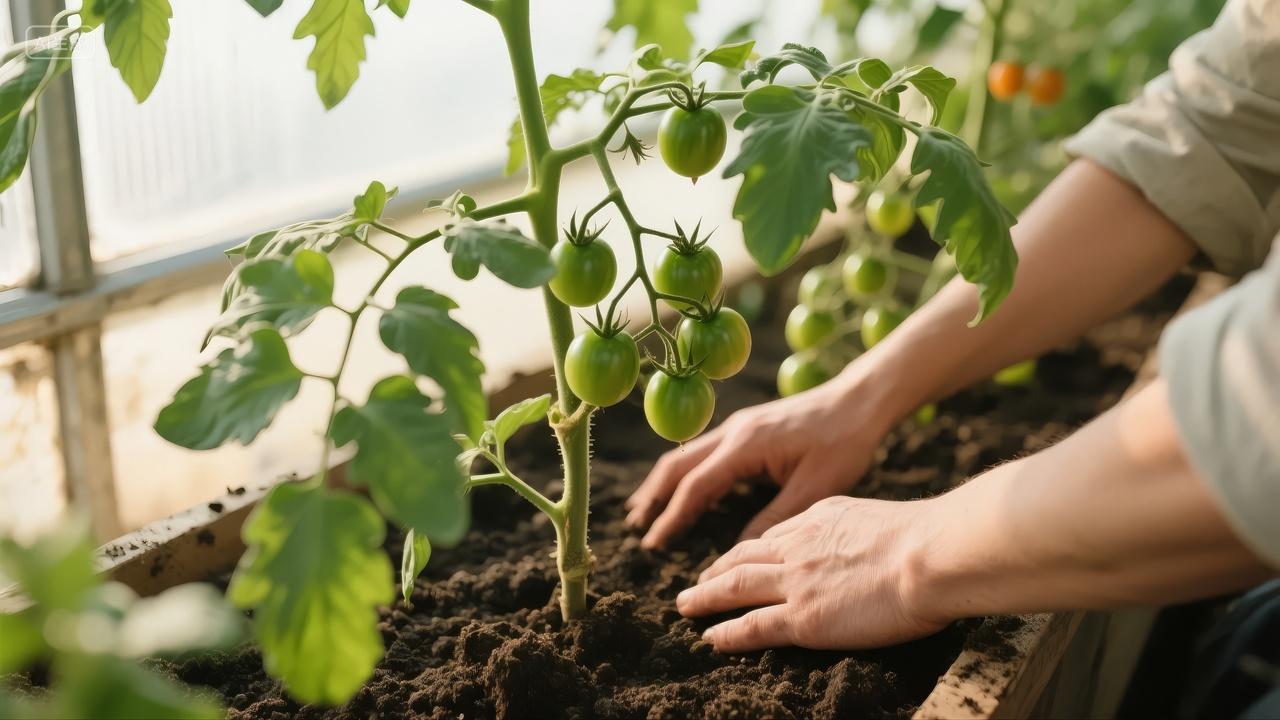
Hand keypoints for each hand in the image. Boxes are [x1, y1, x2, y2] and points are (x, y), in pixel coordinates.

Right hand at [626, 375, 891, 547]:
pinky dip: (685, 474)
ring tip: (645, 511)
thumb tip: (739, 550)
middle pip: (677, 465)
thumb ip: (774, 519)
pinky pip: (704, 452)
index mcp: (745, 446)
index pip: (695, 486)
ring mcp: (738, 427)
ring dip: (664, 484)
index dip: (671, 518)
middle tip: (636, 529)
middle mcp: (733, 432)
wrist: (860, 400)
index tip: (653, 545)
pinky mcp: (747, 428)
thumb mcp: (814, 488)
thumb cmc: (844, 442)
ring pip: (686, 456)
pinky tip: (685, 491)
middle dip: (653, 497)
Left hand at [674, 496, 946, 652]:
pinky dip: (727, 633)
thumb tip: (867, 546)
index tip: (736, 558)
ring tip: (685, 606)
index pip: (775, 535)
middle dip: (715, 570)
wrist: (928, 555)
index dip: (750, 550)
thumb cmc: (927, 540)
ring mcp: (797, 582)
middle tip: (696, 582)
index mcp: (821, 518)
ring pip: (735, 588)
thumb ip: (860, 533)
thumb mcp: (881, 520)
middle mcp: (799, 546)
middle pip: (743, 558)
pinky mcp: (803, 617)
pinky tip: (710, 638)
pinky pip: (753, 626)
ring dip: (706, 597)